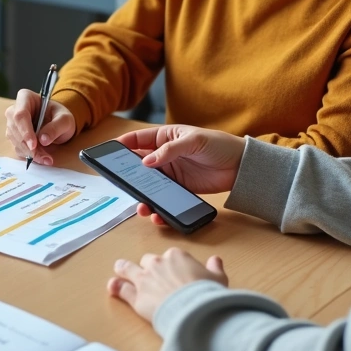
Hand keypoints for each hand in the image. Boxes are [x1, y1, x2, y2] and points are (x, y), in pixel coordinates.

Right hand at [5, 89, 75, 166]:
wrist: (58, 123)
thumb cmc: (59, 116)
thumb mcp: (64, 119)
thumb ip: (55, 127)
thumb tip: (43, 139)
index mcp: (25, 98)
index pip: (20, 114)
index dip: (25, 131)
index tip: (34, 145)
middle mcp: (14, 110)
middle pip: (15, 130)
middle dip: (29, 146)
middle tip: (44, 157)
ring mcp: (12, 124)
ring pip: (16, 141)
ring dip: (30, 153)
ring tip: (46, 159)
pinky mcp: (14, 136)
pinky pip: (18, 148)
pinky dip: (29, 155)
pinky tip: (41, 158)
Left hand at [107, 248, 227, 323]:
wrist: (194, 311)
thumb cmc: (207, 294)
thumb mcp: (218, 279)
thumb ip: (214, 268)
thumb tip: (215, 260)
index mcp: (177, 256)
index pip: (170, 256)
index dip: (172, 265)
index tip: (176, 273)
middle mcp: (158, 264)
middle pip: (148, 261)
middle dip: (149, 267)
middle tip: (152, 276)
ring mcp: (144, 279)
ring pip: (129, 269)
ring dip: (124, 269)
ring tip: (119, 268)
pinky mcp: (136, 296)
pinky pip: (123, 289)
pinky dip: (117, 287)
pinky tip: (113, 287)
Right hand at [117, 126, 245, 225]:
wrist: (241, 166)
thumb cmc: (219, 145)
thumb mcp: (194, 141)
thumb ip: (169, 150)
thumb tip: (146, 162)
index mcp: (164, 137)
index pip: (137, 140)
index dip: (122, 146)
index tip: (108, 154)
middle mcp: (164, 155)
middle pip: (138, 165)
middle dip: (127, 176)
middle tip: (119, 185)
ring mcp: (170, 173)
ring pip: (148, 185)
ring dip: (142, 196)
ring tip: (141, 206)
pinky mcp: (179, 189)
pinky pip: (163, 198)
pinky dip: (158, 207)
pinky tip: (157, 213)